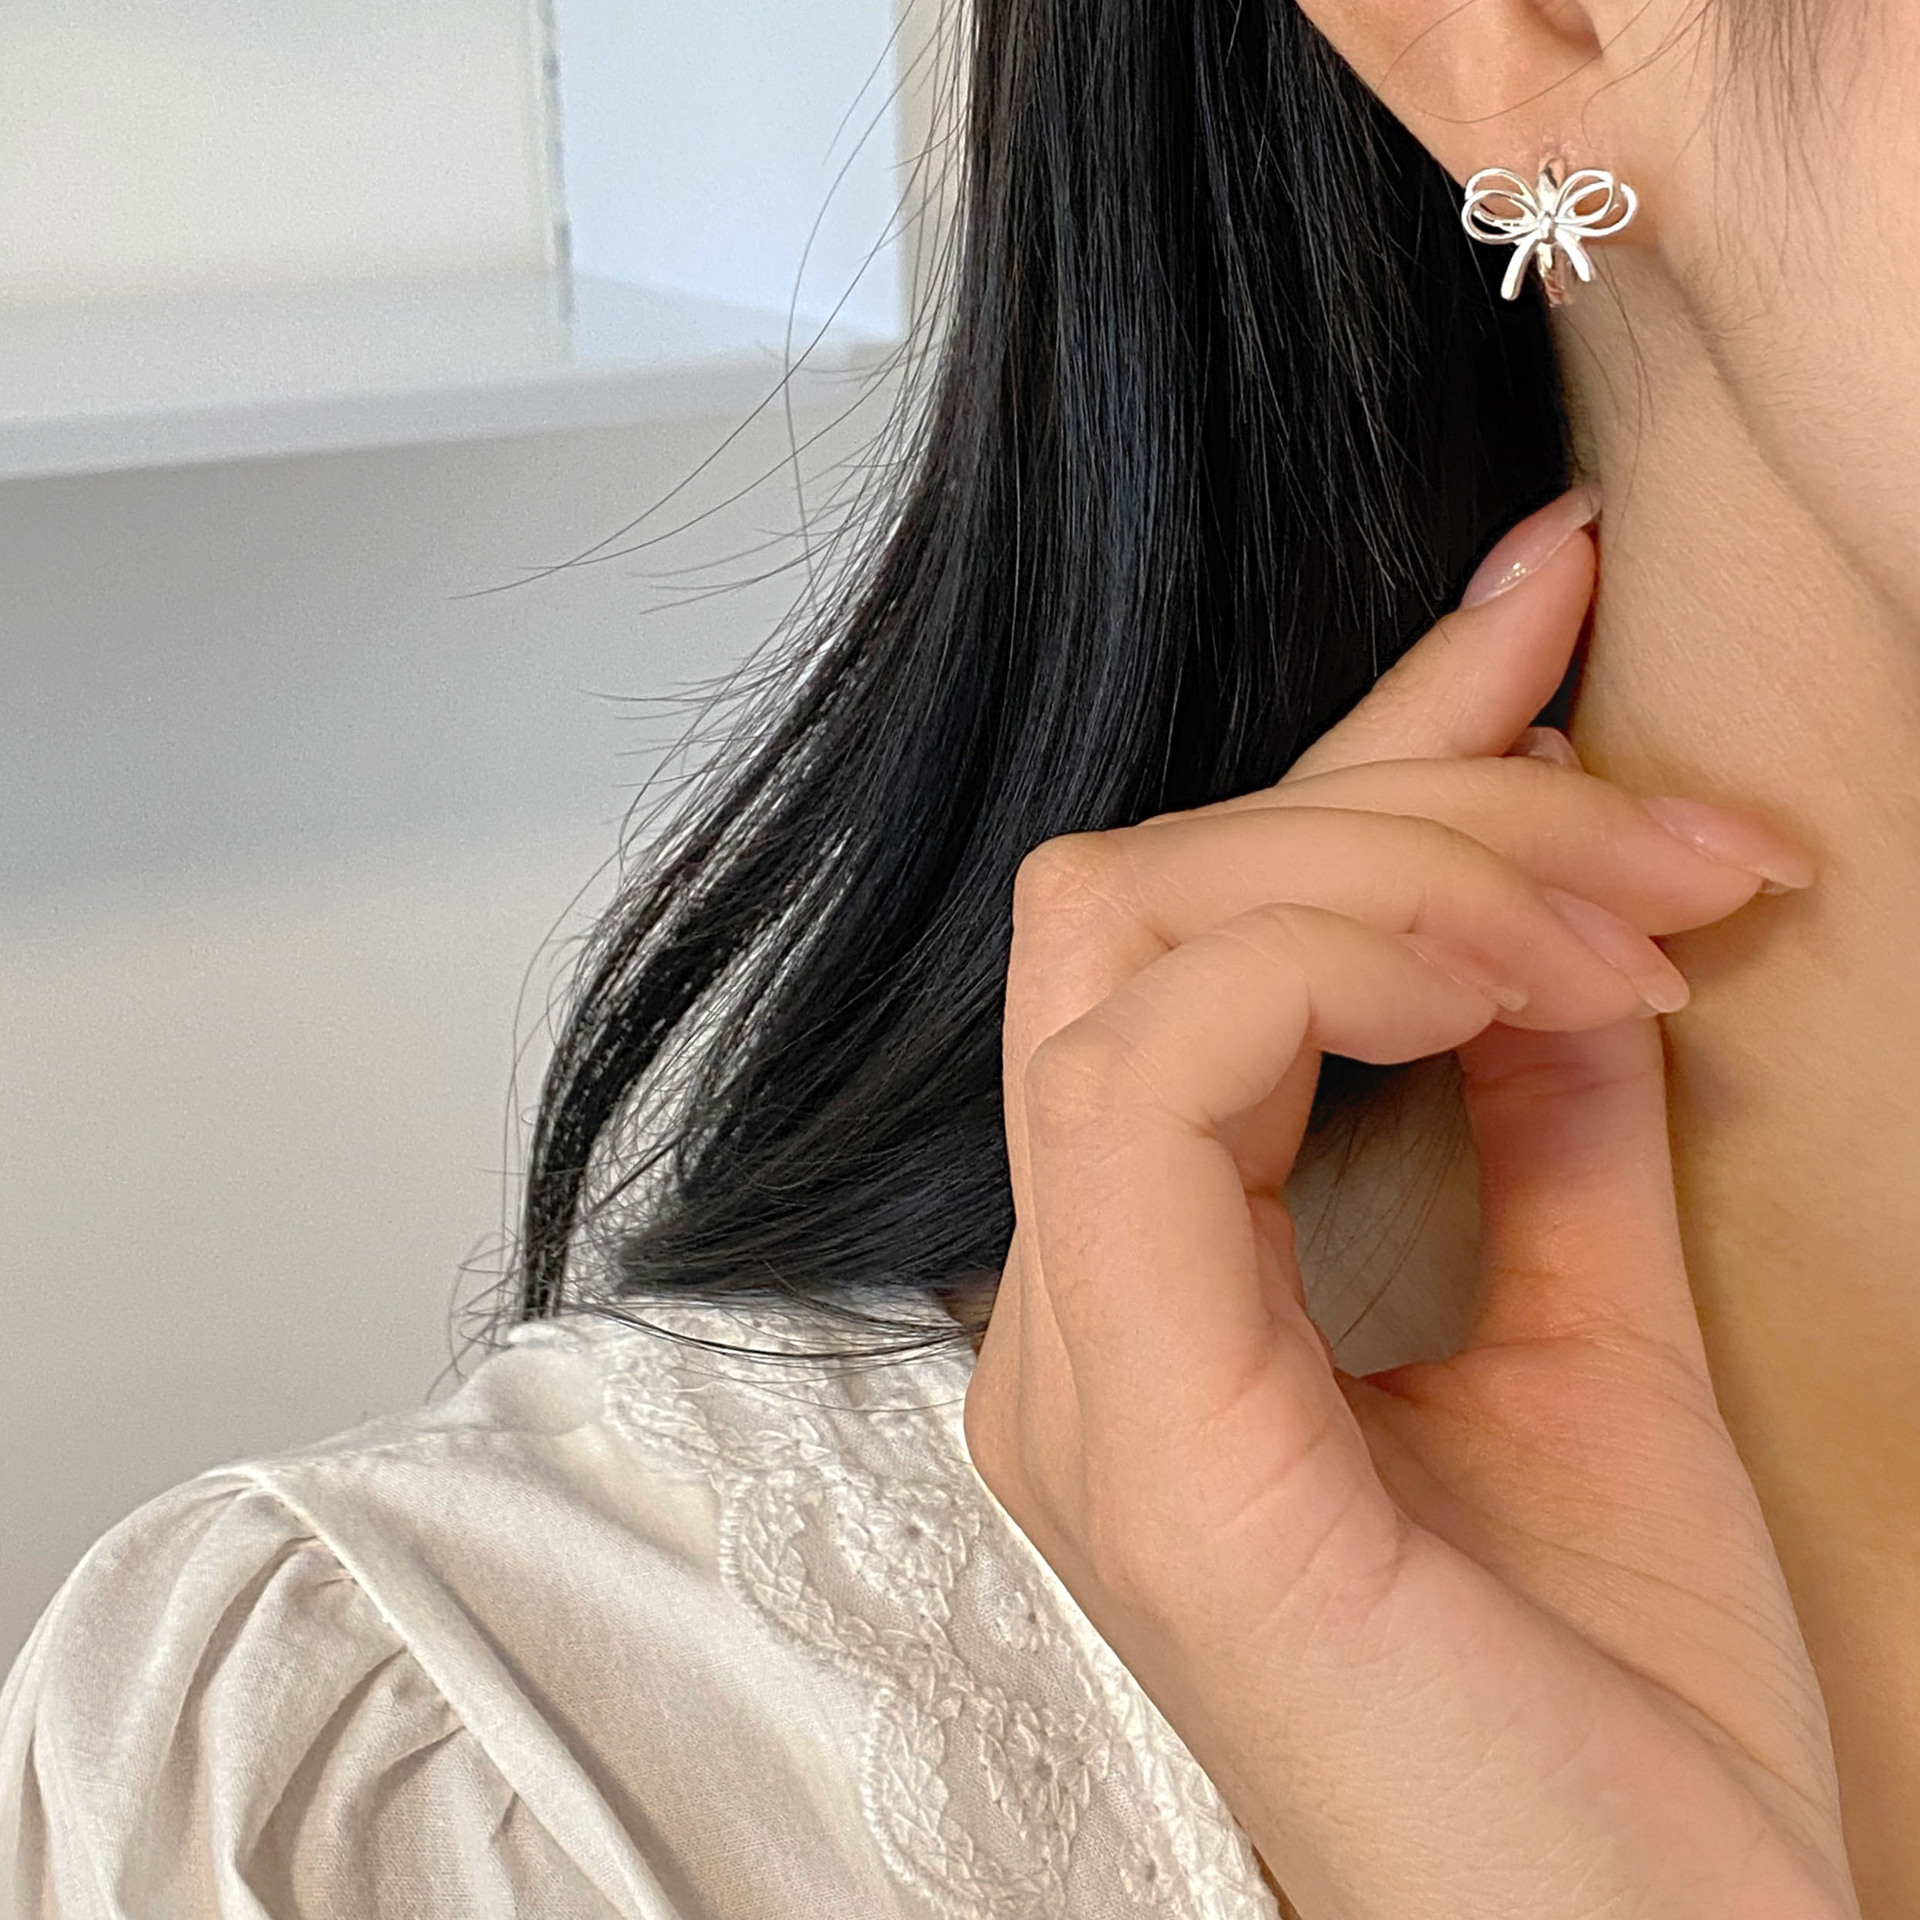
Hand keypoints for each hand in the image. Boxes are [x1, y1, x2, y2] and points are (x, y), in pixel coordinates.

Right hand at [962, 494, 1859, 1918]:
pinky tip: (1515, 986)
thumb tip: (1549, 931)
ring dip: (1389, 869)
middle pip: (1139, 898)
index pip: (1201, 938)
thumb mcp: (1603, 1347)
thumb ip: (1542, 1128)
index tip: (1549, 603)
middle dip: (1407, 802)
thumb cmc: (1621, 1738)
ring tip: (1621, 917)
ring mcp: (1075, 1362)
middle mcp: (1069, 1310)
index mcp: (1160, 1299)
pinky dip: (1332, 969)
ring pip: (1127, 943)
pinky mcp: (1132, 1427)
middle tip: (1665, 842)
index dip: (1375, 744)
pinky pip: (1153, 1075)